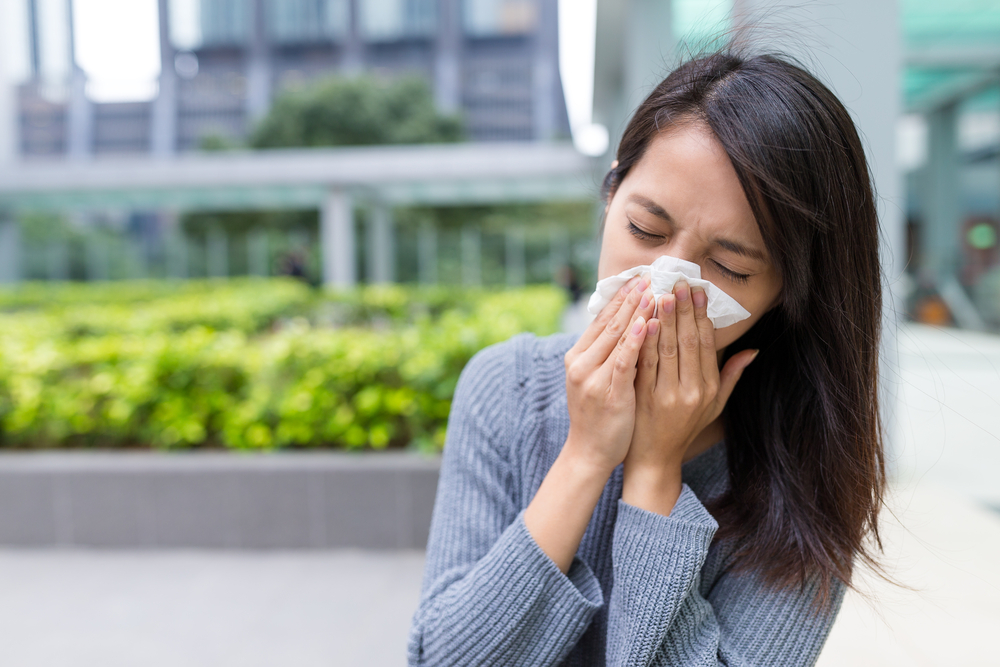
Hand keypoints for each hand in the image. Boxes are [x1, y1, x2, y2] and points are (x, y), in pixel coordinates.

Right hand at [562, 274, 655, 474]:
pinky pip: (624, 361)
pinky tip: (649, 323)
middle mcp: (581, 363)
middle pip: (609, 323)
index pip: (600, 319)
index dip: (620, 298)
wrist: (588, 453)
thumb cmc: (598, 416)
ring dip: (636, 311)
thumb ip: (607, 352)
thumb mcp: (595, 378)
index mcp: (577, 357)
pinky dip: (635, 340)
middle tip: (649, 275)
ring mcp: (592, 378)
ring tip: (653, 290)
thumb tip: (629, 324)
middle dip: (630, 298)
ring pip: (616, 337)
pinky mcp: (608, 393)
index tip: (638, 278)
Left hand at [622, 281, 757, 511]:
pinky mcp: (644, 398)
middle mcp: (691, 391)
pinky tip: (644, 320)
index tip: (698, 290)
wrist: (655, 459)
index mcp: (708, 389)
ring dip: (665, 318)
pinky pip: (645, 363)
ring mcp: (667, 395)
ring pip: (666, 349)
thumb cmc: (684, 428)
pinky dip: (645, 340)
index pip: (706, 344)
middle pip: (688, 342)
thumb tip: (753, 349)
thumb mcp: (715, 406)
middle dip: (684, 310)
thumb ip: (732, 376)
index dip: (703, 315)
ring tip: (662, 292)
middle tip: (679, 282)